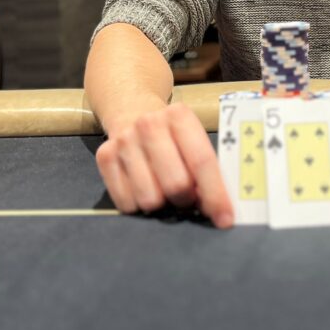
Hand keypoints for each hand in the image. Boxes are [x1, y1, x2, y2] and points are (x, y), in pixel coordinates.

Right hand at [95, 103, 233, 227]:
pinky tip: (143, 187)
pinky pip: (126, 203)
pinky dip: (139, 204)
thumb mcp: (193, 138)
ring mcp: (124, 141)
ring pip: (150, 199)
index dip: (216, 195)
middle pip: (176, 184)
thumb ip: (207, 168)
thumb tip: (219, 209)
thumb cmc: (172, 135)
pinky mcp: (104, 157)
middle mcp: (149, 124)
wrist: (132, 110)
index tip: (224, 219)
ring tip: (163, 188)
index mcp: (179, 116)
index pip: (202, 161)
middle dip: (187, 200)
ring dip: (162, 203)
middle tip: (188, 196)